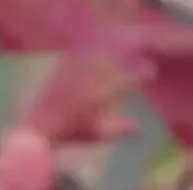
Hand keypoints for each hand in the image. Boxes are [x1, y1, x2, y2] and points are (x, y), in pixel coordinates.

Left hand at [20, 49, 150, 145]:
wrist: (41, 128)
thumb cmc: (73, 134)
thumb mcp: (101, 134)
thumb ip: (122, 129)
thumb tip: (140, 129)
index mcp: (101, 94)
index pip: (127, 78)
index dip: (141, 73)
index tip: (152, 71)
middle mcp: (89, 79)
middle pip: (114, 62)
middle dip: (129, 58)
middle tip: (140, 57)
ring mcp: (75, 73)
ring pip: (98, 56)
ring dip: (112, 52)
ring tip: (121, 52)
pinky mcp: (63, 70)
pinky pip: (80, 57)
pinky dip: (92, 53)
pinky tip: (96, 53)